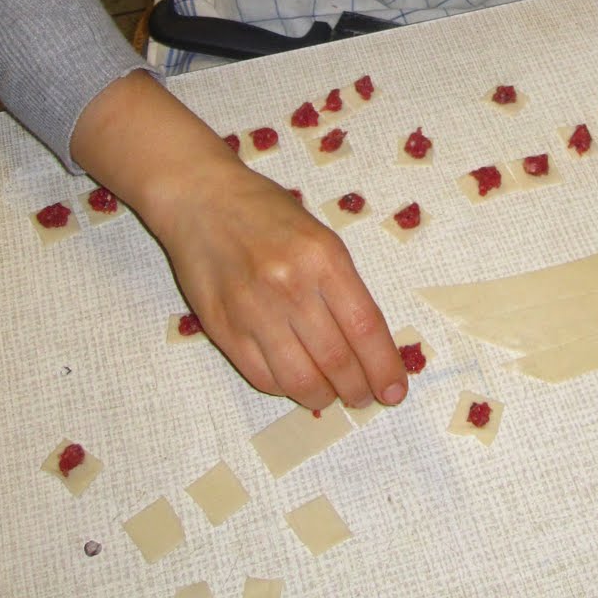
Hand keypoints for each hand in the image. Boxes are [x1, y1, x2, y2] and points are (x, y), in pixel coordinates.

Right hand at [158, 162, 406, 410]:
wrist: (203, 200)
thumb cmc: (267, 213)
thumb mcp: (319, 236)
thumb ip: (341, 285)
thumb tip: (366, 344)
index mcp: (323, 257)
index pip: (363, 327)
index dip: (383, 366)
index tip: (394, 391)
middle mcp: (290, 286)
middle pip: (335, 360)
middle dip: (358, 389)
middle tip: (364, 397)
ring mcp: (253, 311)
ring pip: (299, 379)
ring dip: (323, 397)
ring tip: (331, 394)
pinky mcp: (223, 329)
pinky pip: (263, 377)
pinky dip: (285, 388)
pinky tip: (294, 381)